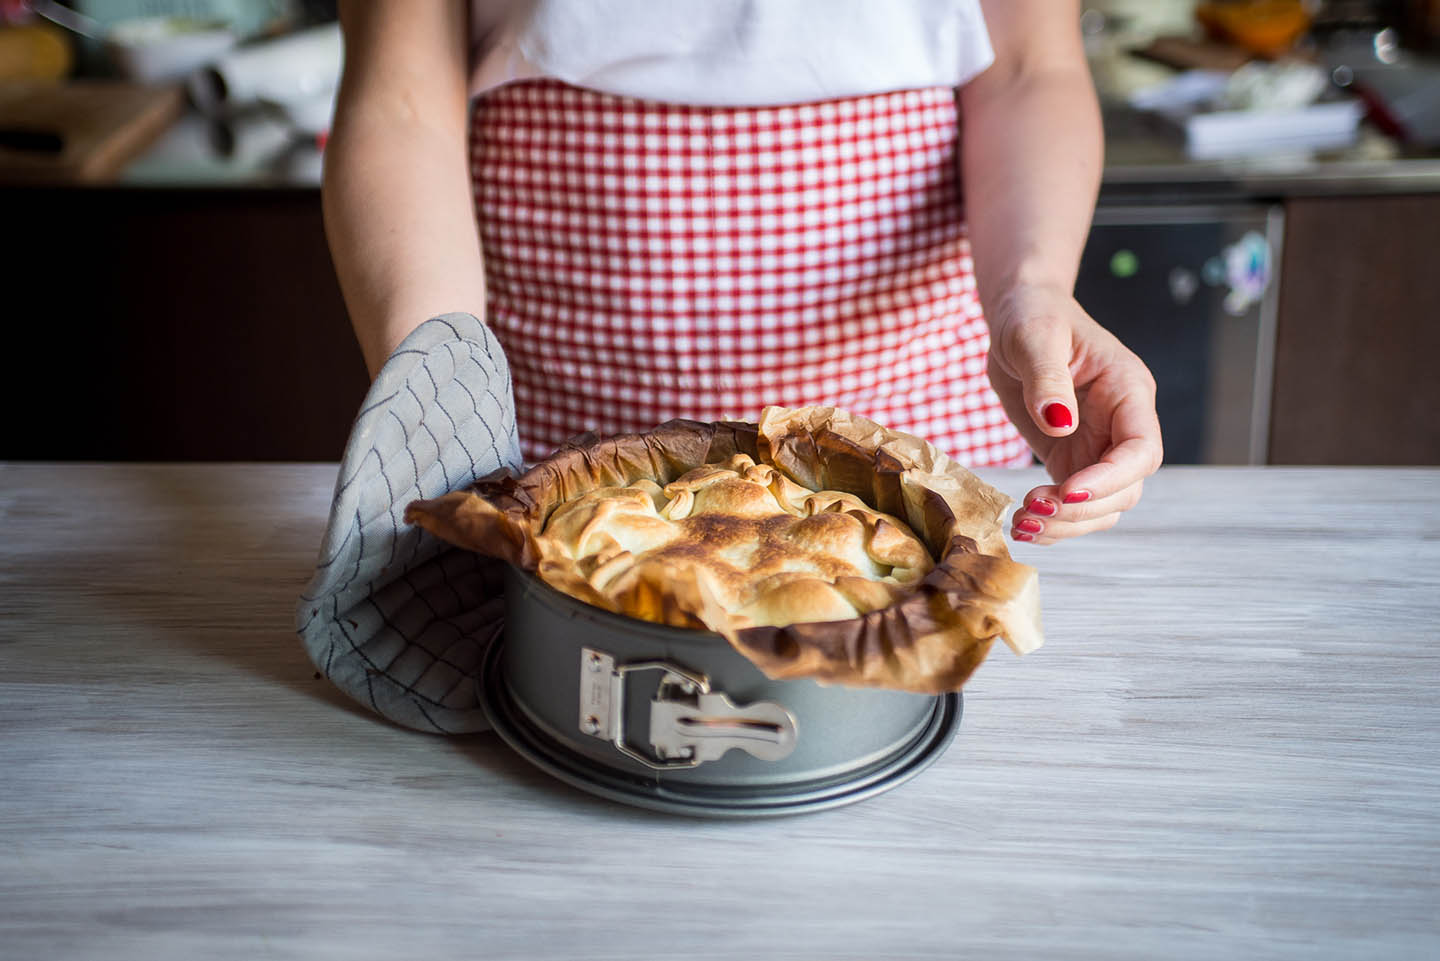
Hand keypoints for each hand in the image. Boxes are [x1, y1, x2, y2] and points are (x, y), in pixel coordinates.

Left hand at [985, 282, 1162, 543]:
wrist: (1020, 317)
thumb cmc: (1034, 316)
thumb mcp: (1035, 336)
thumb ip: (1047, 379)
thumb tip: (1060, 424)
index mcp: (1128, 392)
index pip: (1140, 450)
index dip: (1110, 478)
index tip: (1066, 490)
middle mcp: (1122, 425)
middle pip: (1125, 489)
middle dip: (1082, 509)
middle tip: (1032, 510)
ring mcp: (1098, 446)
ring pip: (1102, 507)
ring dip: (1066, 524)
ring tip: (1022, 524)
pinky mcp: (1071, 459)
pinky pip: (1072, 504)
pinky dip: (1052, 522)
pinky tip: (1022, 524)